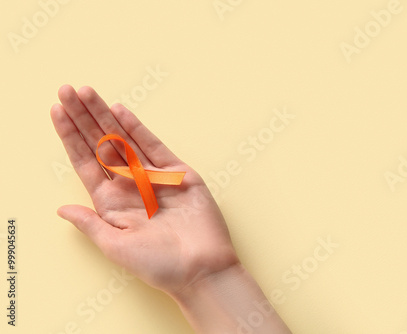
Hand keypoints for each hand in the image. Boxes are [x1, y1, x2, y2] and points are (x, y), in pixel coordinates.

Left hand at [50, 85, 238, 294]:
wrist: (202, 269)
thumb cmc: (159, 265)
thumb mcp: (116, 247)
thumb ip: (90, 224)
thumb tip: (60, 209)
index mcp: (111, 202)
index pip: (85, 162)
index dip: (69, 136)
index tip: (56, 111)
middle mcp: (129, 185)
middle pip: (101, 144)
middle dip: (82, 117)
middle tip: (66, 89)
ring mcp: (153, 176)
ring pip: (124, 138)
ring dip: (104, 115)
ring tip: (86, 93)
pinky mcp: (177, 172)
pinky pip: (153, 145)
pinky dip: (136, 127)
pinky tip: (119, 111)